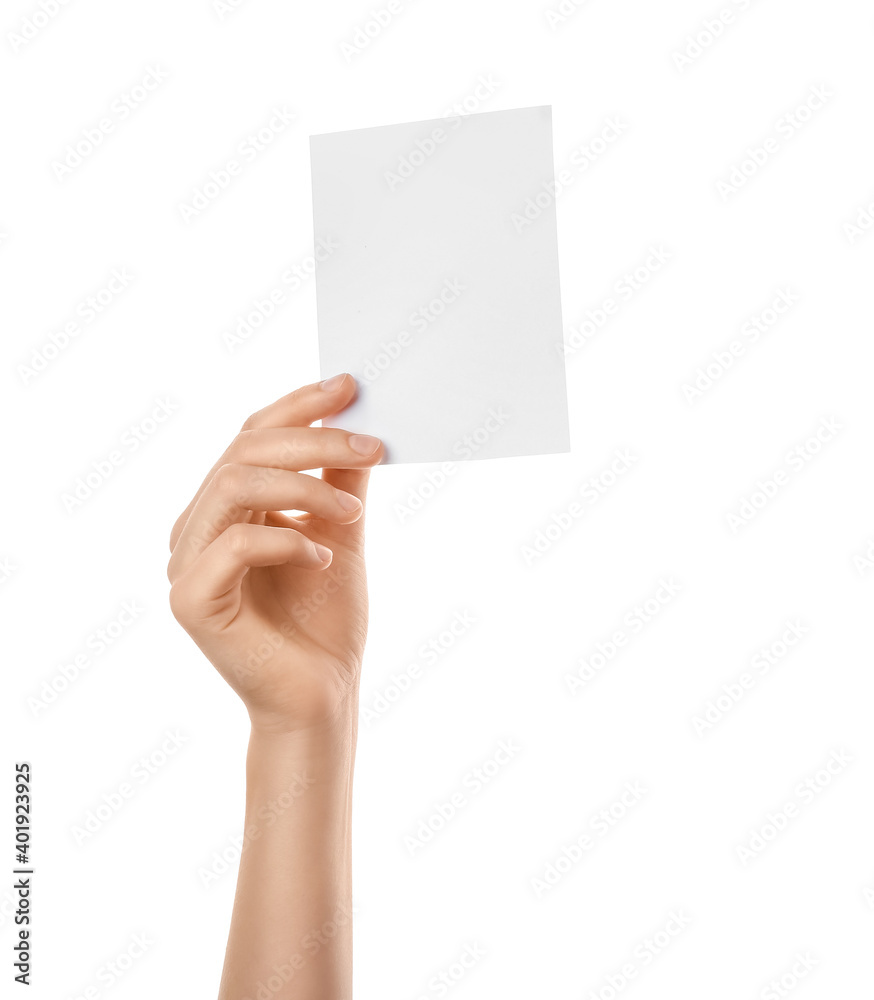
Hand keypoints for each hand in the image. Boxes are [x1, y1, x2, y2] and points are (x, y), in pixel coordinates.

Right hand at [167, 373, 383, 735]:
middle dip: (313, 439)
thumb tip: (356, 420)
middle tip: (370, 445)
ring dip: (305, 487)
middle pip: (243, 449)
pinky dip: (289, 541)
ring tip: (352, 513)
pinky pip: (237, 544)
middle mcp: (198, 527)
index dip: (298, 405)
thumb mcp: (340, 532)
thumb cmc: (324, 619)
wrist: (321, 695)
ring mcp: (187, 562)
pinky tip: (323, 559)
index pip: (250, 435)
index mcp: (225, 506)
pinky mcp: (192, 601)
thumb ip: (340, 479)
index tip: (350, 386)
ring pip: (235, 483)